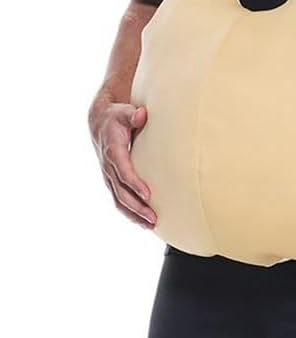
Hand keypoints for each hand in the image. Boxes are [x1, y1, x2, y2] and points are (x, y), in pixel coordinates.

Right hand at [89, 102, 156, 228]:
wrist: (99, 122)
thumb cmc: (116, 117)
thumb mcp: (124, 112)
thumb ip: (133, 114)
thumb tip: (142, 115)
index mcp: (113, 151)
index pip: (123, 171)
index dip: (134, 184)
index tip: (148, 195)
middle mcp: (109, 167)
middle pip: (121, 192)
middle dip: (137, 207)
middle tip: (153, 217)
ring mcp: (109, 176)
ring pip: (119, 201)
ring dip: (134, 215)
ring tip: (151, 225)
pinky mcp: (112, 181)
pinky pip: (119, 200)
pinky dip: (130, 213)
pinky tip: (144, 222)